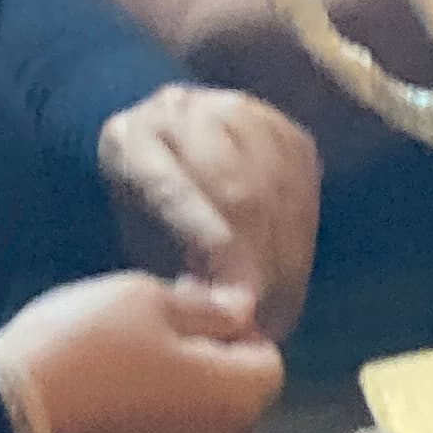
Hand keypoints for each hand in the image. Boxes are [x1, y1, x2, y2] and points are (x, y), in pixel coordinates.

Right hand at [0, 273, 286, 432]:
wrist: (8, 421)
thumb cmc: (85, 348)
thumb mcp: (144, 299)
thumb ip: (205, 308)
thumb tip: (242, 312)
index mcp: (240, 399)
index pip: (269, 358)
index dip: (235, 329)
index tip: (188, 309)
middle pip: (238, 394)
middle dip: (209, 362)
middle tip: (152, 331)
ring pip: (202, 420)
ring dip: (179, 391)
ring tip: (126, 360)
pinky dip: (153, 419)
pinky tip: (109, 396)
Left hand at [97, 85, 321, 338]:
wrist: (176, 175)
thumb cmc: (153, 226)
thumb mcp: (149, 250)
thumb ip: (181, 274)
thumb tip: (232, 315)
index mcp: (128, 140)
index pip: (172, 191)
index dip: (210, 247)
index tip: (239, 302)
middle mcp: (180, 111)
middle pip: (234, 190)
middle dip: (256, 263)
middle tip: (265, 320)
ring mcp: (236, 112)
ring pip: (275, 191)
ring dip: (284, 258)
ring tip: (278, 308)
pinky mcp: (283, 131)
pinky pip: (304, 191)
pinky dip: (301, 240)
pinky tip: (290, 274)